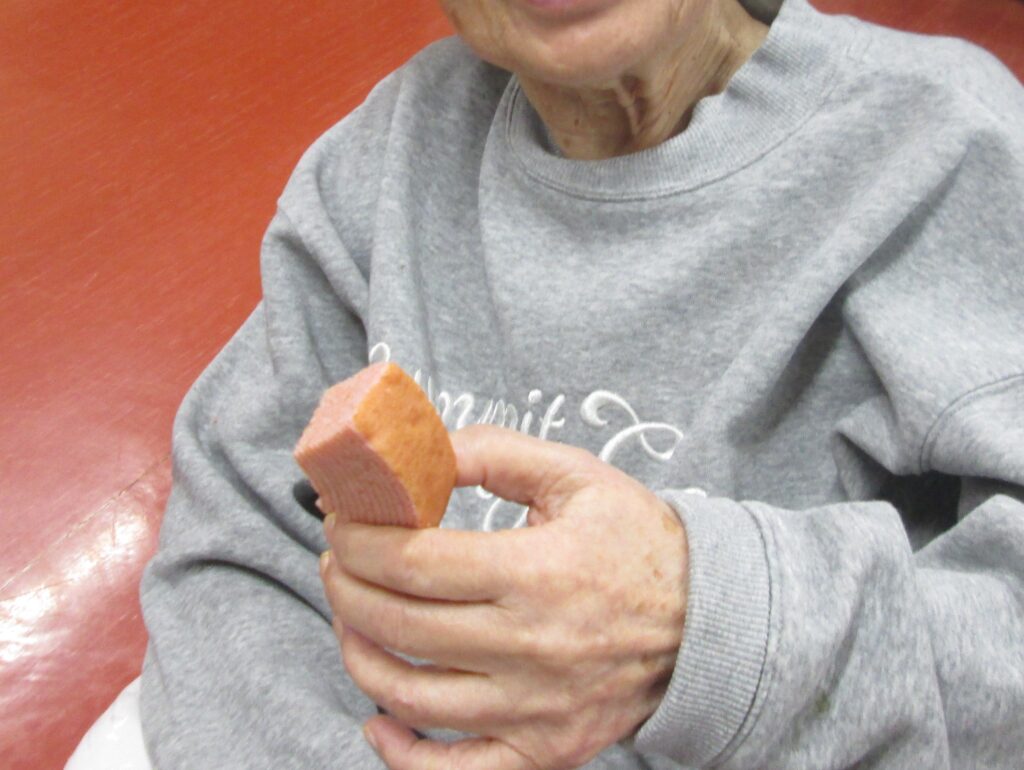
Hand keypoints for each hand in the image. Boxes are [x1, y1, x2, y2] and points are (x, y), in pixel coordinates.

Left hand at [320, 424, 688, 769]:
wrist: (706, 620)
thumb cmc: (637, 541)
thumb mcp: (576, 476)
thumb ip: (494, 454)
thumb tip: (420, 453)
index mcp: (538, 573)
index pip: (414, 561)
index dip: (359, 539)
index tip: (341, 520)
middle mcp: (531, 648)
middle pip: (400, 625)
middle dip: (346, 585)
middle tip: (337, 558)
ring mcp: (534, 709)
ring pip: (411, 695)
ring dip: (357, 652)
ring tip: (349, 615)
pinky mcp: (543, 749)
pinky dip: (402, 754)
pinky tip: (376, 720)